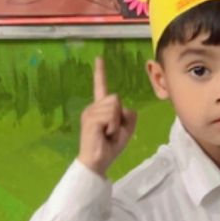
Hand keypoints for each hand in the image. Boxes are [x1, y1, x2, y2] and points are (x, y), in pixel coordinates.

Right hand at [79, 57, 136, 176]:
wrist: (97, 162)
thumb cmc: (110, 147)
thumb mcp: (126, 129)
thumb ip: (129, 115)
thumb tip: (125, 107)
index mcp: (100, 108)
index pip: (101, 87)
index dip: (100, 72)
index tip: (99, 58)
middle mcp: (92, 107)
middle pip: (115, 98)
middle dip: (120, 116)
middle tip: (111, 132)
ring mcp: (90, 112)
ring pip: (114, 105)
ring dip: (116, 122)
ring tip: (107, 134)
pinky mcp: (90, 119)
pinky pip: (110, 115)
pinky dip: (113, 126)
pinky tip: (105, 135)